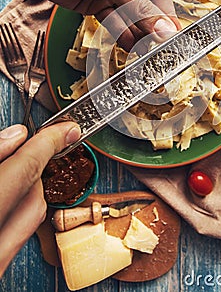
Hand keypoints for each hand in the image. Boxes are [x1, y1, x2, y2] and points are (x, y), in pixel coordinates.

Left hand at [0, 0, 179, 49]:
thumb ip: (138, 7)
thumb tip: (164, 29)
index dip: (166, 18)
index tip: (173, 39)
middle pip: (146, 9)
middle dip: (152, 30)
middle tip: (160, 52)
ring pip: (130, 19)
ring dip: (137, 36)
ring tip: (147, 56)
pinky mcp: (95, 5)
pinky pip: (113, 23)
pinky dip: (120, 35)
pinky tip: (131, 48)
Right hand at [0, 122, 80, 275]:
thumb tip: (17, 136)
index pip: (28, 168)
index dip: (51, 142)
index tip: (67, 130)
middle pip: (36, 198)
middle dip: (37, 171)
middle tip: (30, 151)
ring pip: (32, 219)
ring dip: (29, 192)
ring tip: (12, 174)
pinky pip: (18, 236)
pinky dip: (19, 213)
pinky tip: (7, 200)